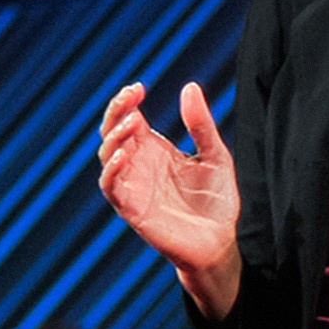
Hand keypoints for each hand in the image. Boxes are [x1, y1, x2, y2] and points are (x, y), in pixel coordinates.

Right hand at [97, 81, 242, 318]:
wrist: (221, 241)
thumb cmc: (216, 200)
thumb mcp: (215, 155)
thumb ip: (201, 124)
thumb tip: (189, 87)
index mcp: (153, 150)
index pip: (128, 118)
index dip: (126, 102)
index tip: (139, 87)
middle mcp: (138, 165)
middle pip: (112, 132)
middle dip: (116, 112)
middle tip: (130, 97)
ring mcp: (133, 186)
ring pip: (107, 156)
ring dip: (114, 138)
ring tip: (131, 124)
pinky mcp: (132, 209)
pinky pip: (111, 188)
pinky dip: (111, 171)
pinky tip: (123, 156)